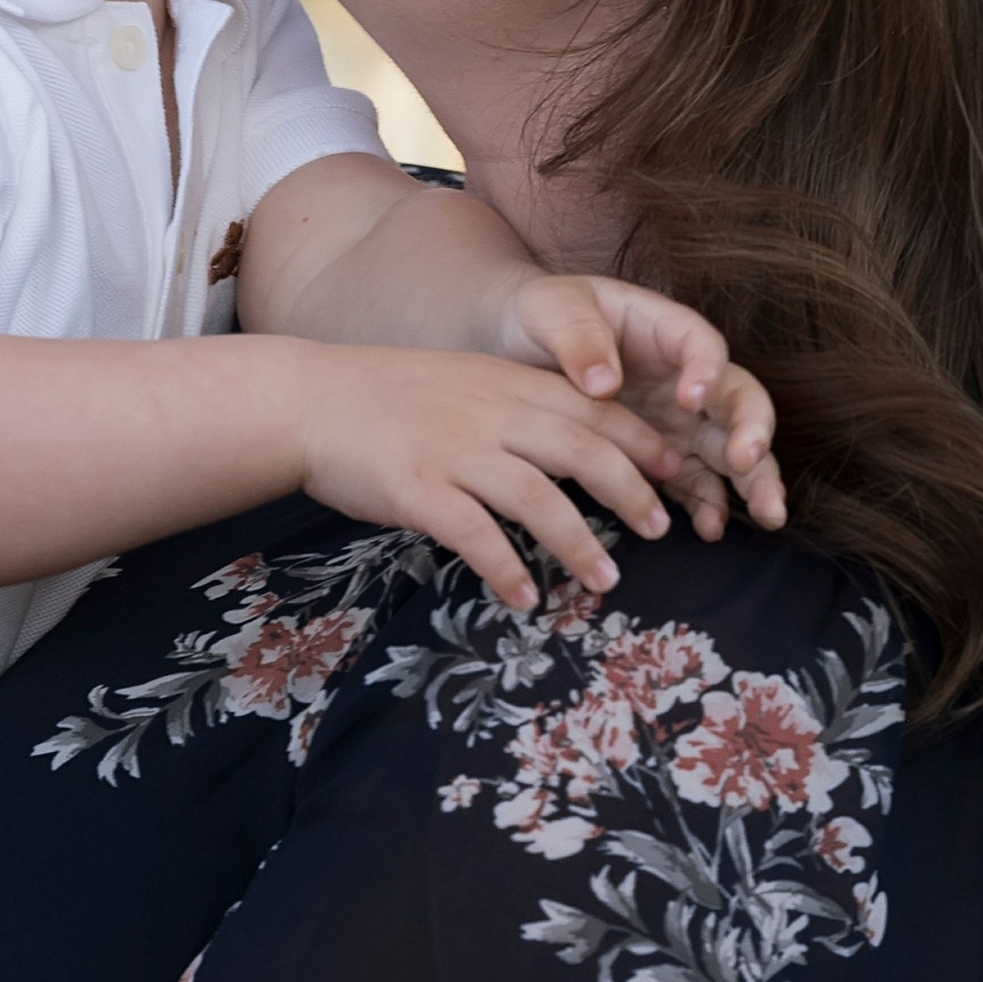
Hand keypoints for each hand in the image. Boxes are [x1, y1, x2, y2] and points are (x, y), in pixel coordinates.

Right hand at [291, 346, 680, 611]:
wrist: (308, 399)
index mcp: (507, 384)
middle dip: (631, 493)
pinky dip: (506, 569)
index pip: (594, 410)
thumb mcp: (462, 381)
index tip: (674, 473)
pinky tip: (523, 600)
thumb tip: (566, 444)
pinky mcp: (419, 489)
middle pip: (584, 452)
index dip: (641, 443)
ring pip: (540, 500)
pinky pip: (476, 536)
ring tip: (605, 583)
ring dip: (580, 545)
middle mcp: (492, 414)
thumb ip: (512, 405)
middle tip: (661, 530)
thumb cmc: (385, 396)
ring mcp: (456, 452)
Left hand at [502, 275, 785, 540]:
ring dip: (754, 481)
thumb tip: (604, 385)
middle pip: (738, 401)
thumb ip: (578, 338)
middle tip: (748, 463)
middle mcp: (685, 377)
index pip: (703, 346)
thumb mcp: (551, 311)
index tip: (692, 399)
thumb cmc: (543, 316)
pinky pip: (696, 483)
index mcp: (665, 331)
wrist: (517, 347)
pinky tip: (709, 530)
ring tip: (766, 514)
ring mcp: (679, 422)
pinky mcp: (661, 458)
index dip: (707, 371)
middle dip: (754, 432)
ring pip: (732, 449)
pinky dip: (708, 505)